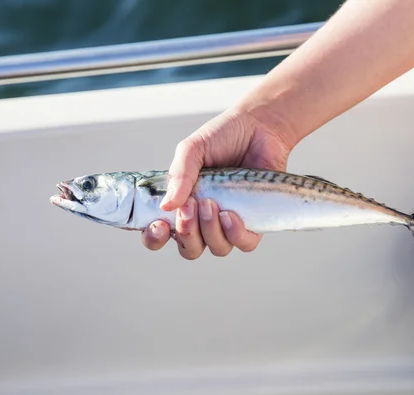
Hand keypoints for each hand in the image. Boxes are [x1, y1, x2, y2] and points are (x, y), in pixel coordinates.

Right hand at [140, 106, 293, 258]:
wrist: (259, 126)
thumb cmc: (223, 137)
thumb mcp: (192, 149)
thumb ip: (178, 175)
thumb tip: (166, 206)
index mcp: (181, 204)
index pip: (159, 234)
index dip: (154, 238)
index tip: (159, 226)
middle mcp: (203, 219)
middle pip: (189, 249)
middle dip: (186, 235)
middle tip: (190, 207)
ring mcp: (228, 223)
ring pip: (217, 248)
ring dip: (210, 231)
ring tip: (211, 203)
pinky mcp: (254, 222)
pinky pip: (245, 244)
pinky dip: (235, 233)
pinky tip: (231, 214)